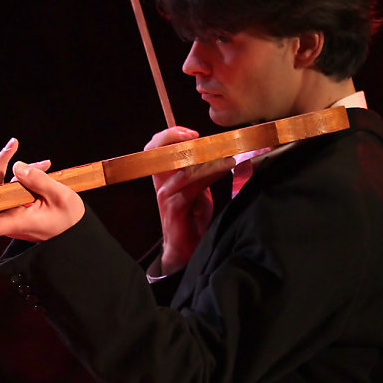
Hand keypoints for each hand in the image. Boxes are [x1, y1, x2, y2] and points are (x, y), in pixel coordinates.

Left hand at [0, 137, 84, 241]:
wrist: (75, 228)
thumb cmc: (69, 218)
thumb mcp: (60, 197)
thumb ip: (38, 181)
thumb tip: (16, 166)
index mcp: (17, 223)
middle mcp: (9, 217)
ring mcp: (10, 209)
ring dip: (10, 167)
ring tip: (45, 162)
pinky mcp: (15, 202)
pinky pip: (10, 185)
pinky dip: (24, 173)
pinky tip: (45, 165)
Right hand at [145, 127, 234, 272]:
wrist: (186, 250)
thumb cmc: (192, 218)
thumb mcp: (198, 189)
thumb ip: (203, 171)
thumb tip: (221, 151)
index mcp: (165, 176)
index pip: (156, 148)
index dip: (170, 135)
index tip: (192, 132)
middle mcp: (162, 183)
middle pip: (157, 150)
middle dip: (174, 137)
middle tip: (197, 135)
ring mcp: (167, 195)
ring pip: (183, 166)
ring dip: (207, 156)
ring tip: (227, 152)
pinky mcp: (176, 207)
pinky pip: (193, 185)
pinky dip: (211, 172)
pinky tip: (226, 167)